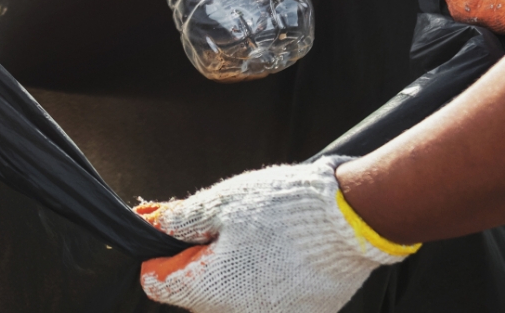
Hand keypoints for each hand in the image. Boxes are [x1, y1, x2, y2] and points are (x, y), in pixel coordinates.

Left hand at [138, 158, 415, 312]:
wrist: (350, 221)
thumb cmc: (283, 209)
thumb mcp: (221, 202)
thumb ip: (181, 219)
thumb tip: (154, 224)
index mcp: (207, 289)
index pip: (158, 284)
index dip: (160, 254)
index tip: (173, 232)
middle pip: (195, 293)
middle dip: (196, 261)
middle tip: (216, 227)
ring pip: (230, 300)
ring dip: (230, 273)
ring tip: (252, 238)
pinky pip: (265, 302)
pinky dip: (262, 282)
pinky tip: (276, 254)